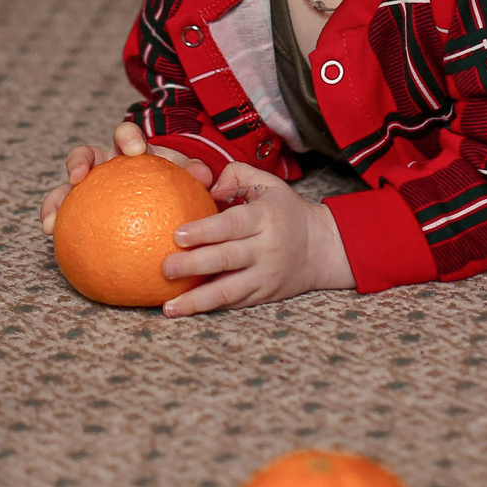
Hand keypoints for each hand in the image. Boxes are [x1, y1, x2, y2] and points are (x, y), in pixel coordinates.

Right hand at [40, 121, 211, 234]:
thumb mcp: (187, 182)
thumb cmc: (177, 190)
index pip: (127, 137)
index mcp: (132, 153)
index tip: (135, 152)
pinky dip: (54, 221)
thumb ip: (195, 177)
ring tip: (51, 220)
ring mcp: (89, 188)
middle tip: (80, 176)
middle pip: (87, 154)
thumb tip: (206, 177)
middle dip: (80, 161)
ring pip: (66, 187)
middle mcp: (105, 166)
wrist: (165, 207)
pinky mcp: (79, 211)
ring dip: (56, 199)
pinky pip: (65, 218)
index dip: (128, 139)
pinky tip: (49, 235)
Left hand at [159, 163, 353, 314]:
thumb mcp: (268, 184)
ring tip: (169, 307)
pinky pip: (235, 303)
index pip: (232, 225)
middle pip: (226, 258)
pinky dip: (210, 308)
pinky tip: (186, 310)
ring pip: (229, 291)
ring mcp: (265, 276)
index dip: (205, 230)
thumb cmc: (286, 212)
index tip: (177, 235)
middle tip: (164, 267)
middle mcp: (266, 249)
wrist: (322, 248)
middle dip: (193, 265)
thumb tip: (205, 186)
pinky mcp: (263, 296)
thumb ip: (236, 175)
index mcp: (265, 218)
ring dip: (197, 300)